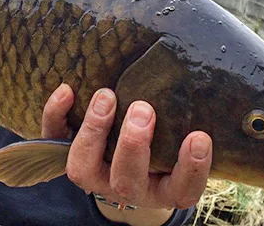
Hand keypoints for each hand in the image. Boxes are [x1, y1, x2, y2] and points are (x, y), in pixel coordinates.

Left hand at [42, 84, 212, 221]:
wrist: (130, 159)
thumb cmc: (168, 142)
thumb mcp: (184, 137)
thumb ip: (193, 118)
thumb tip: (210, 74)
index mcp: (164, 187)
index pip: (182, 189)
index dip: (192, 168)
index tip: (199, 137)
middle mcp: (129, 187)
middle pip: (126, 181)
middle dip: (133, 145)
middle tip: (143, 109)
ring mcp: (95, 176)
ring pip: (83, 169)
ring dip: (93, 131)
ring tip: (106, 96)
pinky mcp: (69, 156)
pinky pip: (53, 143)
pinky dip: (55, 117)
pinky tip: (67, 91)